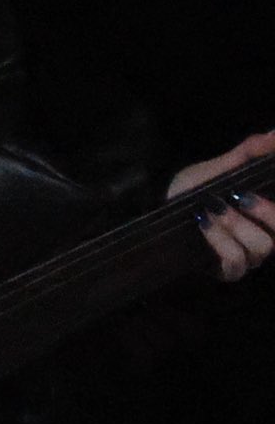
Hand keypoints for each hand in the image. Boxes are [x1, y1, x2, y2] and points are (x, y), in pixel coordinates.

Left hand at [166, 131, 274, 280]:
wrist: (159, 215)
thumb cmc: (193, 191)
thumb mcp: (218, 168)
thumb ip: (248, 152)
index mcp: (267, 211)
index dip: (274, 203)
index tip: (260, 181)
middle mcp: (266, 235)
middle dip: (266, 211)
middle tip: (238, 195)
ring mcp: (250, 256)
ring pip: (263, 246)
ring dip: (235, 224)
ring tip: (211, 209)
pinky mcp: (230, 272)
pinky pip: (236, 260)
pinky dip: (220, 240)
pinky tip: (203, 223)